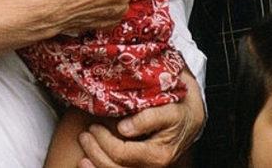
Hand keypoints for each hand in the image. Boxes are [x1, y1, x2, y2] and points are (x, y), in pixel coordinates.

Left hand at [78, 72, 203, 167]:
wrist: (189, 120)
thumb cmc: (177, 111)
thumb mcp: (168, 110)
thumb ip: (147, 118)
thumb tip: (123, 128)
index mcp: (158, 155)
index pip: (122, 153)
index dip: (104, 141)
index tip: (93, 127)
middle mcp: (152, 167)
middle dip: (95, 153)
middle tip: (84, 136)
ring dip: (96, 166)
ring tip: (83, 156)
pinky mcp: (141, 167)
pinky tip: (90, 165)